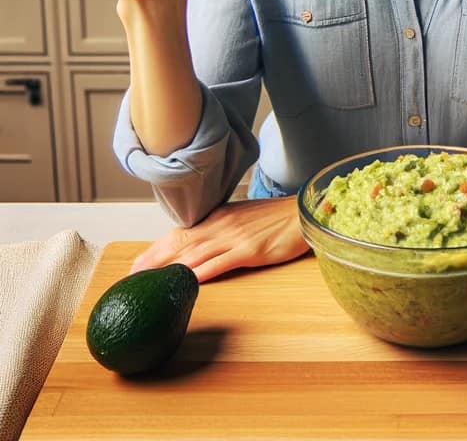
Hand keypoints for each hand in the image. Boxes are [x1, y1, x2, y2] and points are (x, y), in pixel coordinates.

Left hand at [131, 197, 309, 282]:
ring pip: (194, 255)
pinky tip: (185, 284)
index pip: (181, 232)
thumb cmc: (277, 218)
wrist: (303, 213)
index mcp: (219, 216)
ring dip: (169, 270)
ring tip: (148, 284)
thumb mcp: (245, 218)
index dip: (157, 249)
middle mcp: (221, 225)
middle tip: (130, 277)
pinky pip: (219, 264)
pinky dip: (200, 274)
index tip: (137, 264)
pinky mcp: (249, 250)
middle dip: (153, 261)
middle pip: (180, 244)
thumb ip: (223, 229)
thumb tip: (205, 243)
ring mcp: (234, 237)